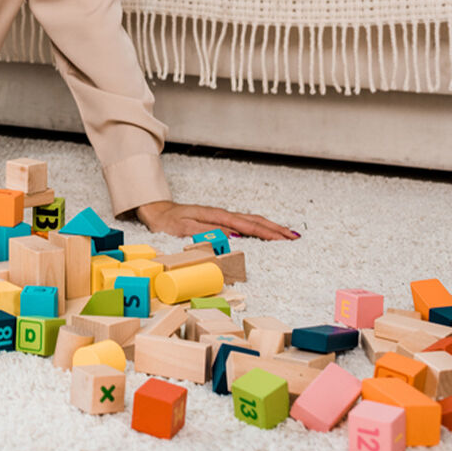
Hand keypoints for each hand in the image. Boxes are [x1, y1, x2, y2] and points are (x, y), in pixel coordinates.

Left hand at [134, 200, 297, 240]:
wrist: (156, 211)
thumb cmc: (168, 221)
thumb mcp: (183, 228)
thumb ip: (207, 231)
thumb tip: (231, 235)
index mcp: (216, 216)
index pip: (246, 226)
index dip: (266, 233)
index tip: (283, 239)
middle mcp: (222, 215)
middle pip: (254, 221)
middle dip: (275, 229)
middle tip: (295, 237)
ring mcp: (221, 216)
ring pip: (251, 221)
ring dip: (270, 227)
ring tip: (287, 234)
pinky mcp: (219, 220)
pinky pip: (244, 223)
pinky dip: (258, 227)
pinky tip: (264, 231)